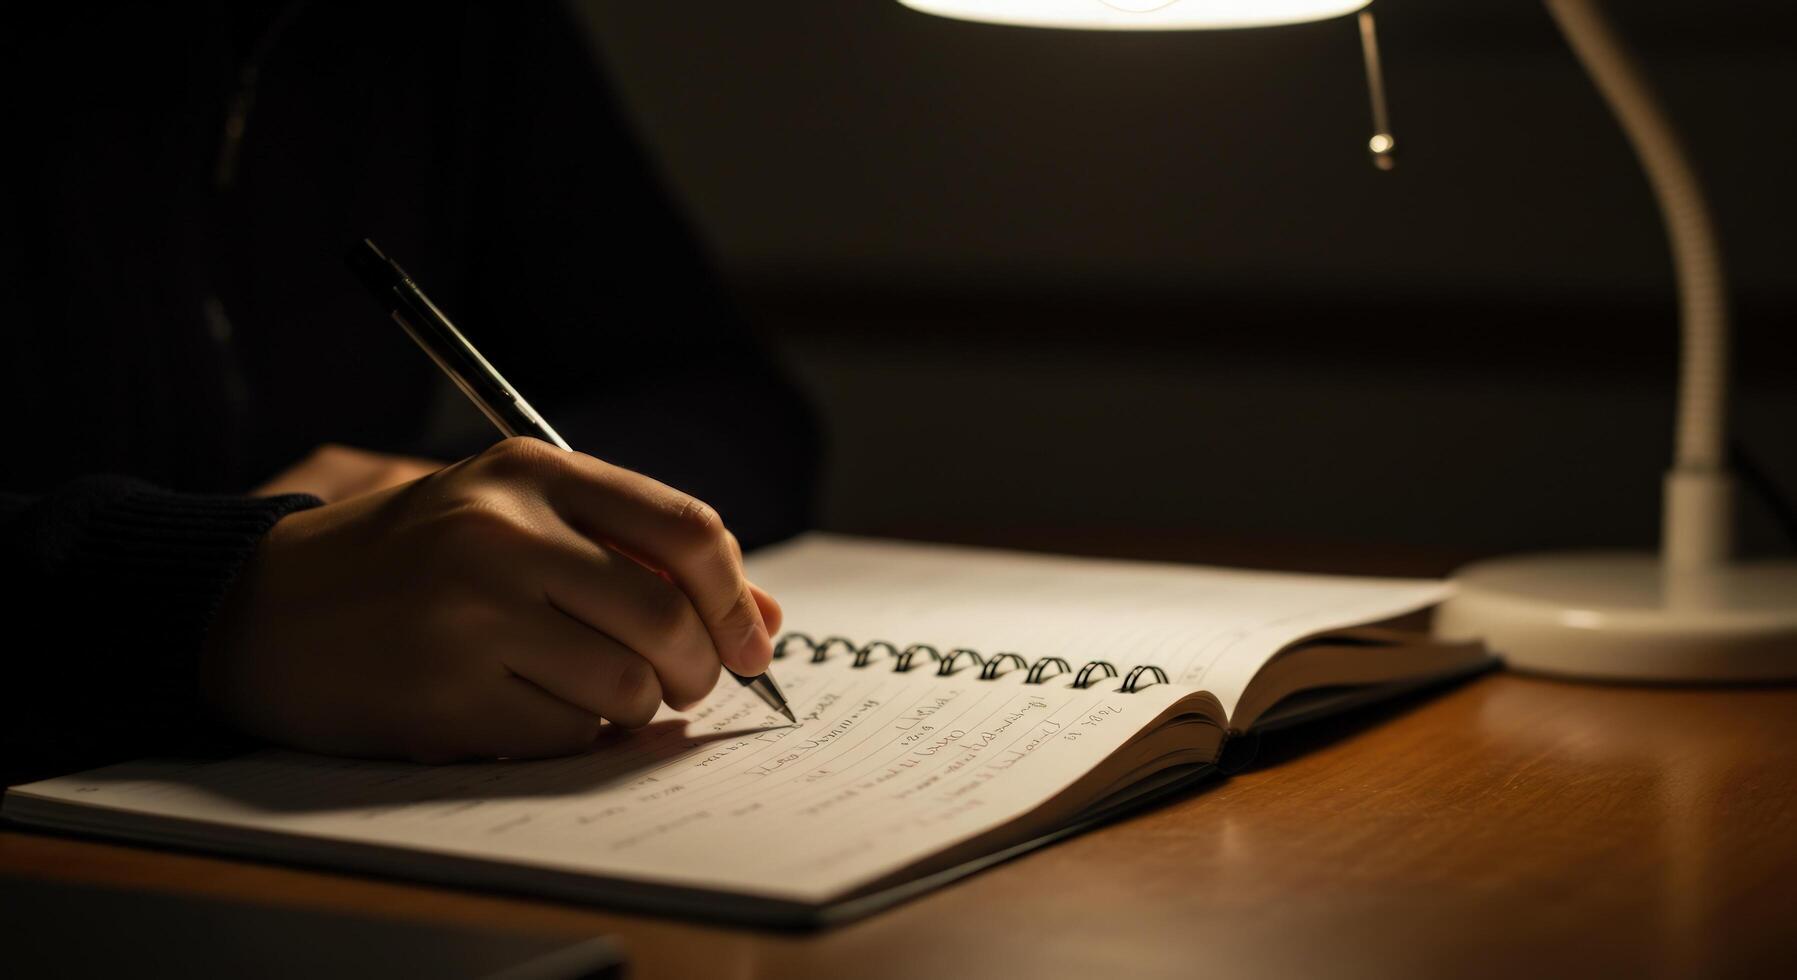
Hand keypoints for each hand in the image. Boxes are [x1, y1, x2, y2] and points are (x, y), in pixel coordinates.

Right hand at [205, 437, 783, 762]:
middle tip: (678, 683)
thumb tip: (768, 623)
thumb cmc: (414, 561)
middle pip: (669, 620)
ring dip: (631, 708)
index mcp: (531, 470)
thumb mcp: (523, 520)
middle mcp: (503, 532)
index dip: (738, 598)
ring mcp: (470, 614)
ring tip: (589, 691)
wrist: (262, 607)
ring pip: (629, 689)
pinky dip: (569, 736)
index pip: (687, 530)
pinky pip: (568, 736)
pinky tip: (524, 707)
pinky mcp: (445, 695)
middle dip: (697, 670)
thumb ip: (644, 557)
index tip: (751, 645)